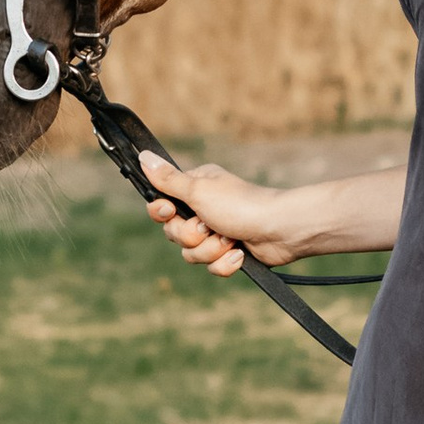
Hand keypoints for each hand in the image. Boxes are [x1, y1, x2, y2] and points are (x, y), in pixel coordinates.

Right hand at [139, 150, 304, 274]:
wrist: (280, 230)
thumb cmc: (241, 205)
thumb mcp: (198, 191)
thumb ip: (167, 180)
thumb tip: (143, 156)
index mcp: (194, 188)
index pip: (161, 205)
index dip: (162, 213)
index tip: (170, 211)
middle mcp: (203, 209)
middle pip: (174, 234)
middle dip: (191, 236)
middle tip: (208, 226)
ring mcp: (216, 232)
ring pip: (191, 254)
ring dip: (211, 250)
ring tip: (230, 239)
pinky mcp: (229, 252)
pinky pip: (211, 267)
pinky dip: (225, 263)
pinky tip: (239, 254)